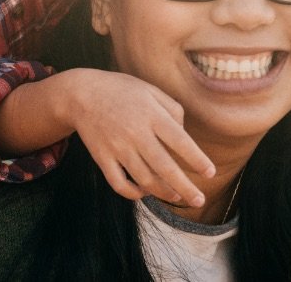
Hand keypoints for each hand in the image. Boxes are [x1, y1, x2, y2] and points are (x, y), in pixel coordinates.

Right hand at [58, 69, 216, 205]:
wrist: (80, 93)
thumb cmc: (121, 90)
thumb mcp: (150, 90)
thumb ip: (172, 109)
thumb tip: (184, 135)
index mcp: (151, 114)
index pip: (179, 141)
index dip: (196, 159)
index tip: (209, 173)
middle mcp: (135, 132)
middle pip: (164, 166)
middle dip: (185, 187)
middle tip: (199, 201)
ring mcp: (117, 147)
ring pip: (144, 179)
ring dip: (163, 192)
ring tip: (177, 196)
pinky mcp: (102, 157)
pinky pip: (119, 183)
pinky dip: (132, 193)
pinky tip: (144, 193)